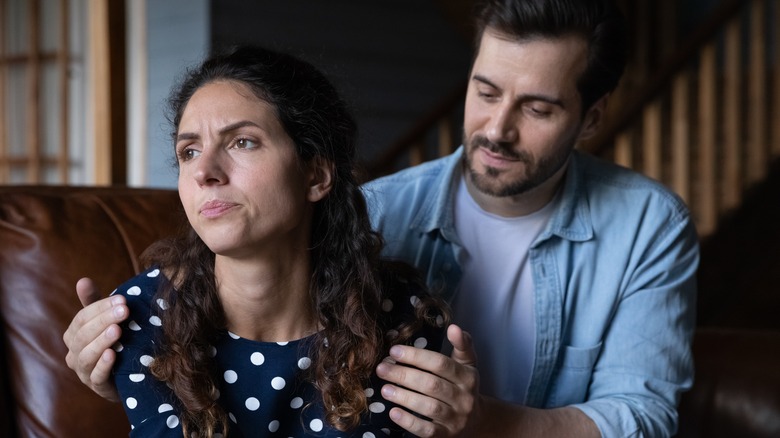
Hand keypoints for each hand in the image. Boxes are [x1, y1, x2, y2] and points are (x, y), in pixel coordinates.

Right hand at [62, 277, 125, 401]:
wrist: (129, 374)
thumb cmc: (115, 342)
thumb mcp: (106, 321)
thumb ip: (95, 303)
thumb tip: (82, 280)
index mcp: (74, 335)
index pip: (82, 318)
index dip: (101, 308)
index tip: (122, 299)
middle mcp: (74, 353)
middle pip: (83, 335)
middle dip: (104, 321)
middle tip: (124, 311)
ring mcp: (84, 372)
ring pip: (86, 356)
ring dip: (102, 342)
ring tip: (117, 330)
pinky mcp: (97, 387)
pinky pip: (96, 377)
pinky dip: (103, 365)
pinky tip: (113, 354)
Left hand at [375, 324, 481, 436]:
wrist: (476, 420)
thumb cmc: (463, 385)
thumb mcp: (467, 364)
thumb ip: (461, 344)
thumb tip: (453, 327)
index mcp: (468, 376)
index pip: (441, 364)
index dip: (416, 356)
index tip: (394, 351)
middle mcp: (464, 398)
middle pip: (432, 384)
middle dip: (404, 375)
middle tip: (382, 369)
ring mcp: (455, 418)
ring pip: (428, 407)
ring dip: (404, 397)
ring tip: (384, 389)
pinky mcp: (446, 435)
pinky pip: (427, 430)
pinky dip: (409, 421)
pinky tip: (393, 412)